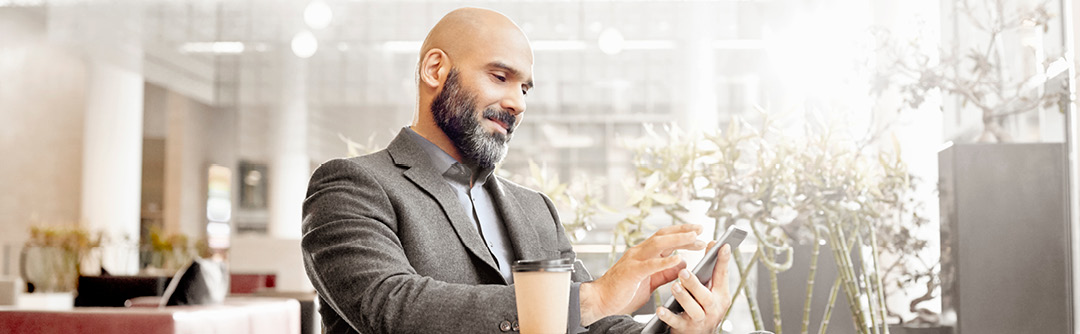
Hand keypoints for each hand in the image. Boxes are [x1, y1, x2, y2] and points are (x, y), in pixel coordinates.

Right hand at [579, 224, 706, 325]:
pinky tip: (679, 258)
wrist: (600, 301)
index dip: (681, 234)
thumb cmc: (622, 292)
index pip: (665, 238)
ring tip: (694, 238)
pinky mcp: (631, 272)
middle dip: (683, 231)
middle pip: (663, 235)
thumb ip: (665, 272)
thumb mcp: (650, 281)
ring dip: (678, 240)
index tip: (698, 233)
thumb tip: (682, 264)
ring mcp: (634, 260)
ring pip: (658, 244)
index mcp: (643, 254)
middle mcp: (638, 252)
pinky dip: (665, 261)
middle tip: (700, 229)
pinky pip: (651, 264)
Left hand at [657, 242, 732, 333]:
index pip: (723, 276)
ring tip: (674, 286)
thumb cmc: (704, 306)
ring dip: (683, 298)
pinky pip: (675, 322)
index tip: (723, 246)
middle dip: (695, 284)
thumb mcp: (712, 289)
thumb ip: (711, 270)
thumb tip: (712, 243)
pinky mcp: (684, 328)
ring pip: (693, 310)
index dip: (723, 261)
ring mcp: (698, 320)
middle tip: (684, 272)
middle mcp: (712, 308)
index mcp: (720, 295)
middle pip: (706, 296)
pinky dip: (668, 316)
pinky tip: (660, 309)